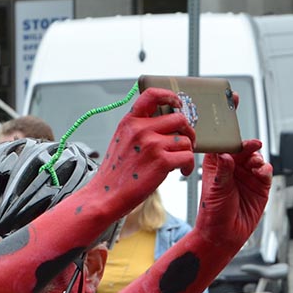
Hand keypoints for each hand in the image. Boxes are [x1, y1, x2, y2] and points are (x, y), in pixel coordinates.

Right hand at [88, 88, 195, 214]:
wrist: (104, 196)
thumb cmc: (115, 173)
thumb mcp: (121, 142)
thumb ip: (140, 129)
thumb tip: (166, 125)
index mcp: (130, 122)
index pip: (151, 95)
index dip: (170, 96)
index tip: (177, 104)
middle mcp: (141, 129)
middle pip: (179, 119)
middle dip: (188, 131)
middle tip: (186, 142)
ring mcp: (152, 145)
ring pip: (186, 140)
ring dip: (187, 152)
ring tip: (179, 163)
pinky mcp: (161, 161)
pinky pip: (187, 156)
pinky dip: (187, 166)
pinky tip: (180, 171)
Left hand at [194, 138, 272, 248]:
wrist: (224, 235)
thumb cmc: (213, 214)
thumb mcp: (216, 189)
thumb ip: (223, 170)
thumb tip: (225, 154)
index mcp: (216, 168)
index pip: (223, 148)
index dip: (230, 141)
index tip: (235, 139)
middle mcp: (232, 170)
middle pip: (243, 151)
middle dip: (248, 147)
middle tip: (252, 146)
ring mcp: (247, 177)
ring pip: (256, 159)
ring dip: (257, 158)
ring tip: (255, 164)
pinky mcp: (260, 186)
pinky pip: (266, 172)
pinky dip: (266, 169)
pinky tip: (261, 172)